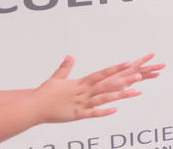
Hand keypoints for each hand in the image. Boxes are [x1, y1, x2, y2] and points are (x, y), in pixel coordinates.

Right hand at [32, 54, 162, 123]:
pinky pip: (92, 113)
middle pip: (107, 84)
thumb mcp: (57, 78)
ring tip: (134, 92)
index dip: (115, 68)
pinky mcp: (76, 115)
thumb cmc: (45, 93)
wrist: (33, 107)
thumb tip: (70, 56)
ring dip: (119, 95)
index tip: (129, 63)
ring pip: (103, 98)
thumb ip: (66, 67)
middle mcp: (83, 91)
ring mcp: (81, 103)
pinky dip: (103, 111)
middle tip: (139, 75)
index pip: (102, 73)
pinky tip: (115, 110)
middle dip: (123, 80)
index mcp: (81, 82)